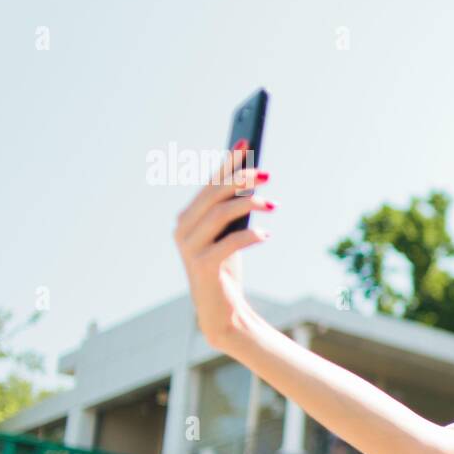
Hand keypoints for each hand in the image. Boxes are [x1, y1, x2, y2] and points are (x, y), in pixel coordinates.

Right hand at [173, 141, 274, 348]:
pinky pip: (229, 242)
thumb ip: (232, 210)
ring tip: (271, 204)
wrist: (221, 312)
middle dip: (240, 179)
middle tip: (266, 174)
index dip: (227, 162)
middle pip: (213, 195)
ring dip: (248, 205)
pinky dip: (250, 236)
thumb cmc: (226, 269)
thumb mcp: (229, 235)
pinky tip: (266, 236)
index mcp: (187, 218)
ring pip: (219, 214)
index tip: (246, 141)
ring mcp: (189, 248)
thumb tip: (251, 180)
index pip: (209, 183)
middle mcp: (182, 229)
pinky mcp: (202, 265)